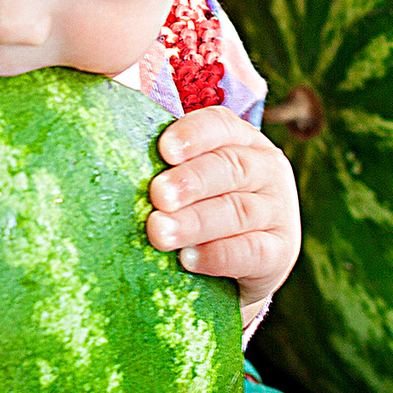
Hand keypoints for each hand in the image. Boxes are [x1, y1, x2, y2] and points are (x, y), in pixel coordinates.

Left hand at [145, 106, 300, 313]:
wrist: (238, 267)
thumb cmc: (201, 210)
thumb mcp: (189, 183)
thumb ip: (164, 167)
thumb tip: (111, 156)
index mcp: (242, 141)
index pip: (222, 125)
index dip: (194, 134)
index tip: (164, 149)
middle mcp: (266, 169)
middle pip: (230, 168)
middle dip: (191, 181)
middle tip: (157, 195)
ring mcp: (278, 211)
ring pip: (239, 211)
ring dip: (196, 222)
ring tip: (160, 233)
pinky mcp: (280, 252)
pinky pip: (252, 251)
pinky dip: (218, 255)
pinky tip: (189, 260)